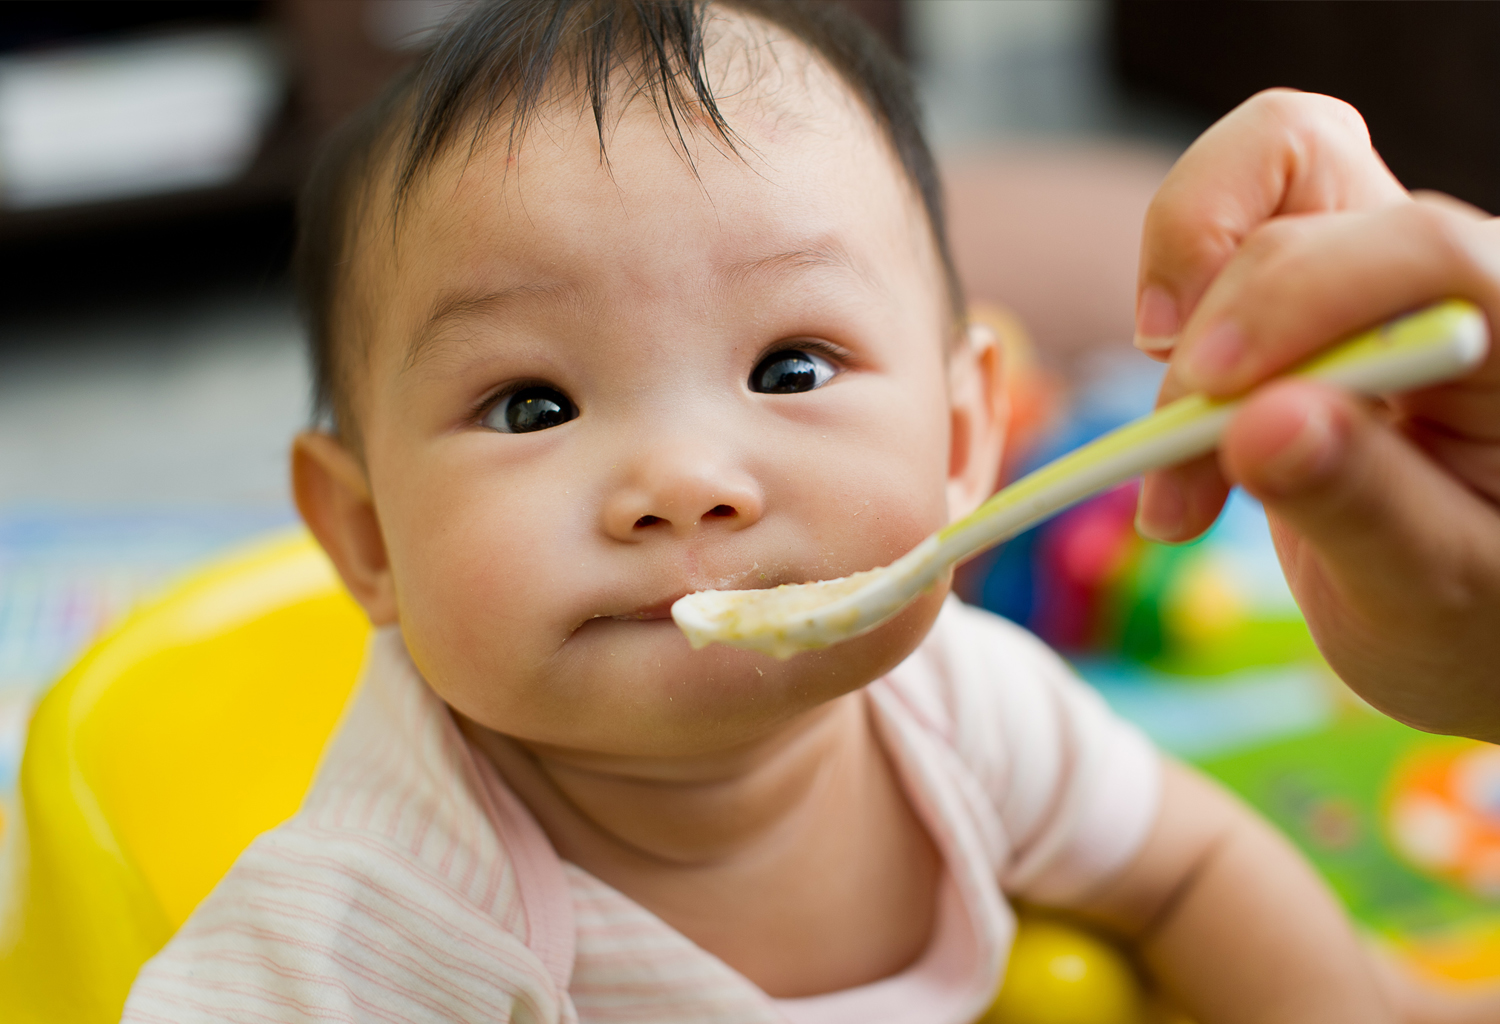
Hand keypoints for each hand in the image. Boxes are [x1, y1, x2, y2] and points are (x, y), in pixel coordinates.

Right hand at [1132, 89, 1499, 739]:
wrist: (1463, 622)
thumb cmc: (1481, 621)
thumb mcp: (1433, 593)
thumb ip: (1361, 503)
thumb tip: (1261, 424)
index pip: (1426, 249)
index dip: (1304, 297)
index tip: (1210, 391)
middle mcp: (1456, 279)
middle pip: (1308, 230)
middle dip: (1214, 358)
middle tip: (1175, 489)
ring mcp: (1376, 270)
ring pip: (1252, 194)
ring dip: (1180, 331)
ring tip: (1174, 477)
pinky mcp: (1307, 287)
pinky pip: (1217, 232)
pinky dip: (1169, 320)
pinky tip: (1175, 430)